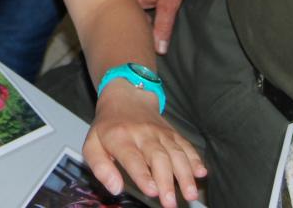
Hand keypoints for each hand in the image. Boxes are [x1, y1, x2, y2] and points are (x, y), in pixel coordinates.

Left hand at [84, 82, 205, 206]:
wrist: (126, 96)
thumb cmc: (108, 126)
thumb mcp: (92, 144)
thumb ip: (100, 167)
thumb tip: (115, 188)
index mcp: (120, 137)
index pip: (133, 158)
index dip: (143, 175)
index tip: (151, 191)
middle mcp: (143, 134)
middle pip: (158, 157)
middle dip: (166, 181)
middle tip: (170, 202)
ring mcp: (160, 133)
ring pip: (175, 153)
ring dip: (185, 174)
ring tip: (190, 193)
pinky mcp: (172, 133)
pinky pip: (186, 145)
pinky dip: (195, 159)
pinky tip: (201, 172)